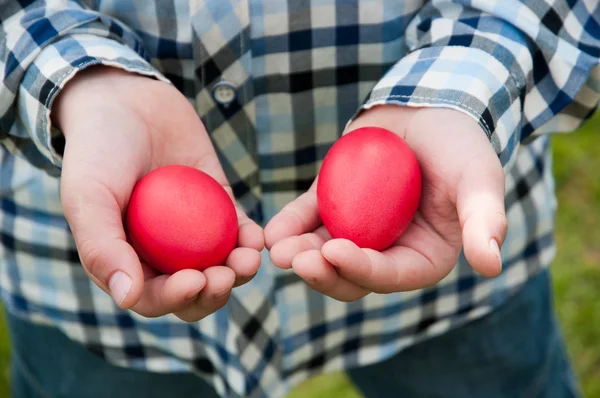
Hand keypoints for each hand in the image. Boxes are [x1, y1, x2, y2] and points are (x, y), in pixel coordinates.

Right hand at [54, 66, 262, 320]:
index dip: (177, 298)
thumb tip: (127, 298)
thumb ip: (101, 247)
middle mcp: (161, 254)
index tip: (195, 281)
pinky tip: (257, 238)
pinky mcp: (218, 209)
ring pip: (221, 267)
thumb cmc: (98, 151)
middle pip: (194, 291)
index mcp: (127, 262)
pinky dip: (250, 240)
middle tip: (227, 275)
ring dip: (239, 271)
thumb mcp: (88, 196)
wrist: (128, 103)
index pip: (154, 296)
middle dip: (214, 292)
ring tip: (250, 259)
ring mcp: (192, 233)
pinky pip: (238, 233)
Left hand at [264, 105, 506, 300]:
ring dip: (299, 255)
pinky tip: (272, 232)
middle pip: (350, 276)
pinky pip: (310, 220)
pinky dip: (291, 227)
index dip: (361, 269)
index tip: (334, 252)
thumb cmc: (460, 144)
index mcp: (422, 257)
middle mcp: (388, 251)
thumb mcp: (478, 178)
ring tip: (276, 249)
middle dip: (322, 272)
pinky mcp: (335, 205)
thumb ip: (485, 220)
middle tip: (296, 260)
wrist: (428, 107)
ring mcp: (358, 229)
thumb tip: (490, 265)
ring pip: (324, 254)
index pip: (390, 275)